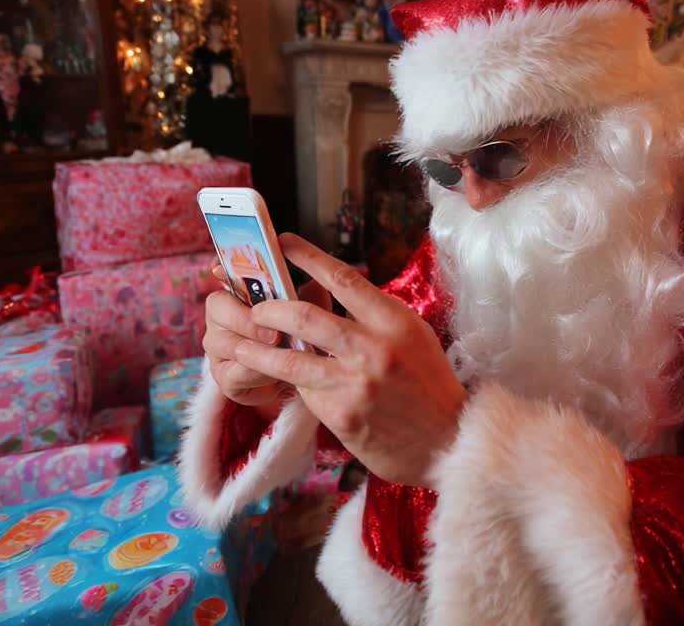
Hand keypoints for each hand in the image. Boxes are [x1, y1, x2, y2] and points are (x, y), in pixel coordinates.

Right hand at [202, 259, 330, 417]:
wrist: (298, 383)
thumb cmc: (299, 340)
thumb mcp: (308, 317)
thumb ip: (309, 300)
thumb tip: (316, 285)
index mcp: (239, 294)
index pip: (224, 274)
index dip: (226, 270)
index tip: (228, 271)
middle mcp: (221, 318)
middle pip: (217, 306)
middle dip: (246, 319)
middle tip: (274, 333)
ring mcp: (218, 348)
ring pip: (223, 342)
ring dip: (255, 350)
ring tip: (281, 355)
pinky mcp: (223, 377)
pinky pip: (233, 373)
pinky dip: (256, 374)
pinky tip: (275, 375)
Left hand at [233, 233, 466, 488]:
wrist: (446, 441)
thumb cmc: (428, 383)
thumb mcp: (412, 335)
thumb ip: (372, 315)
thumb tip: (324, 291)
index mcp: (394, 321)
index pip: (342, 278)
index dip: (307, 257)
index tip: (282, 243)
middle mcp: (373, 349)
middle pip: (304, 316)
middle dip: (270, 308)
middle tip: (255, 308)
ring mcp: (355, 385)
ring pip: (290, 360)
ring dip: (256, 350)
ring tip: (236, 344)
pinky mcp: (340, 416)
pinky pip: (305, 392)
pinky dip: (293, 385)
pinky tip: (282, 382)